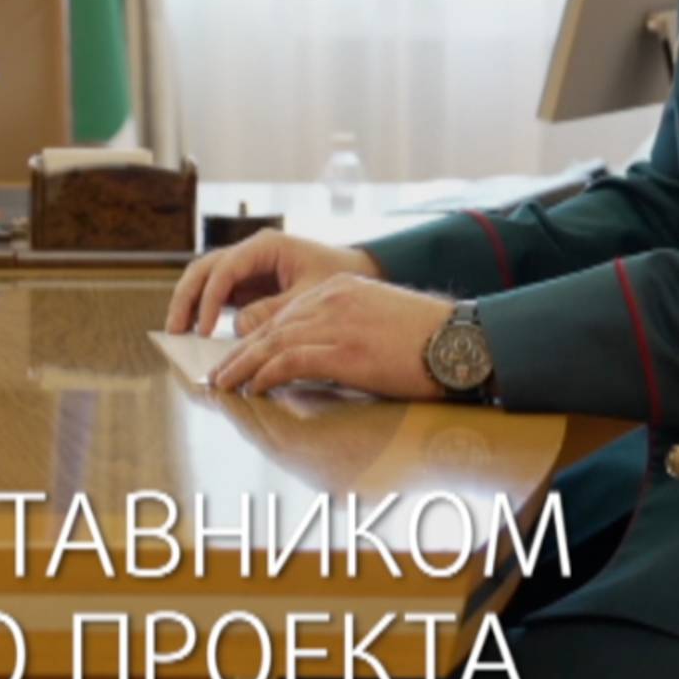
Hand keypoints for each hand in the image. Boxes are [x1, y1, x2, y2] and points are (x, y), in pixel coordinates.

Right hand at [163, 229, 381, 335]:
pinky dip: (204, 310)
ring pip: (205, 278)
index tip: (204, 329)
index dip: (210, 299)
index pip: (225, 268)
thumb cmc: (340, 278)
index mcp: (266, 246)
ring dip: (189, 303)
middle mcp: (251, 252)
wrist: (360, 274)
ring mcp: (247, 267)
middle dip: (186, 297)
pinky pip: (218, 294)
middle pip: (205, 268)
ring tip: (179, 332)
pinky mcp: (248, 284)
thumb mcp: (310, 297)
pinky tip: (197, 332)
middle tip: (175, 329)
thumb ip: (274, 311)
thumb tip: (237, 326)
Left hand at [205, 276, 452, 400]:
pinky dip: (265, 375)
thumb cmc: (428, 339)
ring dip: (242, 366)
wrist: (461, 341)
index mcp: (338, 289)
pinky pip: (290, 361)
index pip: (283, 314)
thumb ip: (343, 329)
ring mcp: (336, 324)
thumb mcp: (378, 319)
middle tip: (217, 375)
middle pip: (270, 327)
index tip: (237, 357)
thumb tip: (318, 357)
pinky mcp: (344, 351)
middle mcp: (331, 300)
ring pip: (272, 343)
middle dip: (239, 353)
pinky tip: (252, 389)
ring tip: (223, 386)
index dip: (255, 338)